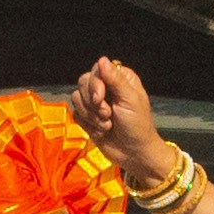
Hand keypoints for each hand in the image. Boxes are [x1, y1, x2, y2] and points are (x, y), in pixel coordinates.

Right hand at [72, 58, 168, 188]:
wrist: (133, 153)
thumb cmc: (137, 126)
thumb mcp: (129, 100)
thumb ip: (115, 80)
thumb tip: (102, 59)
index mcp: (120, 79)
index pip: (96, 70)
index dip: (95, 85)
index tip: (100, 99)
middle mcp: (107, 88)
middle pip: (83, 82)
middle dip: (92, 102)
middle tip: (107, 114)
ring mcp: (95, 103)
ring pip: (76, 98)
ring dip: (91, 115)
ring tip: (107, 124)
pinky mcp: (88, 118)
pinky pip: (76, 113)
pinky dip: (87, 124)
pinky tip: (102, 130)